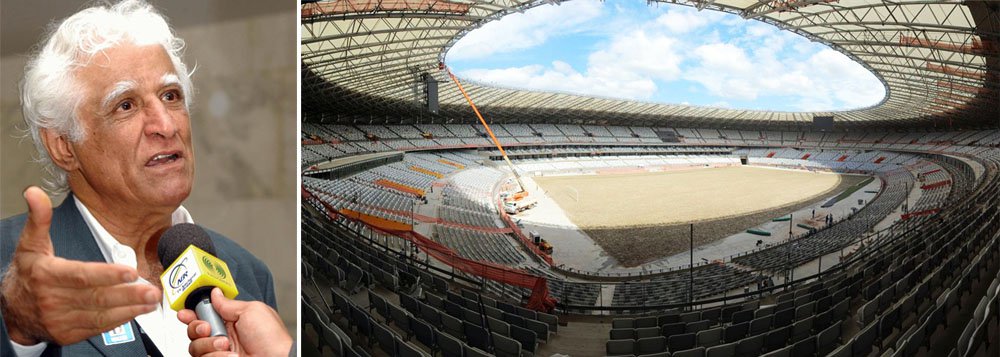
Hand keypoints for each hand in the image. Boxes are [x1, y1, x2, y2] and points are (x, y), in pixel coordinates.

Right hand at [0, 187, 160, 344]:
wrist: (11, 312)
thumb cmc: (27, 274)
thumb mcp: (29, 245)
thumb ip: (39, 219)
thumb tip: (35, 192)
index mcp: (46, 275)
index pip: (81, 275)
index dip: (107, 275)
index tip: (131, 272)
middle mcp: (52, 300)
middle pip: (96, 297)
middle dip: (128, 294)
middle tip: (152, 290)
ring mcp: (60, 320)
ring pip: (100, 315)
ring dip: (130, 309)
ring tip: (151, 300)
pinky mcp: (68, 335)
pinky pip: (98, 327)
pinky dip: (119, 320)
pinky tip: (137, 312)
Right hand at [178, 288, 291, 356]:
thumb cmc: (271, 337)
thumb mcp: (251, 311)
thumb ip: (229, 304)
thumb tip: (215, 294)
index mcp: (231, 320)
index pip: (204, 314)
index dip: (191, 313)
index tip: (184, 313)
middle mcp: (223, 335)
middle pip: (194, 330)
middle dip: (197, 327)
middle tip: (208, 328)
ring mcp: (219, 351)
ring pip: (196, 346)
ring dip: (209, 344)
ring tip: (226, 345)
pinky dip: (216, 356)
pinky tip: (230, 356)